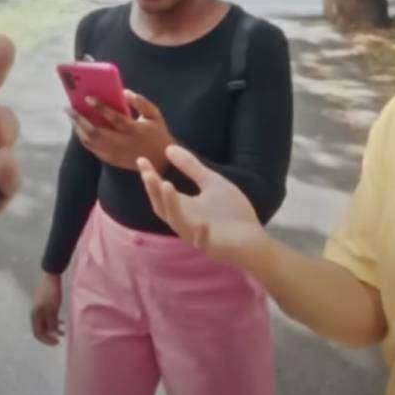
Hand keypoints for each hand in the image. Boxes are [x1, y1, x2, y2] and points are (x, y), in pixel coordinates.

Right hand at [30, 272, 63, 345]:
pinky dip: (55, 322)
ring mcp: (40, 310)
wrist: (51, 277)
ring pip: (46, 324)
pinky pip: (49, 318)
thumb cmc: (51, 294)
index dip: (46, 340)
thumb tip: (52, 335)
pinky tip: (62, 323)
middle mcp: (36, 314)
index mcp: (35, 316)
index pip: (38, 334)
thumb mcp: (52, 310)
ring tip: (63, 333)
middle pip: (41, 330)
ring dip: (53, 330)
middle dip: (50, 336)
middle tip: (59, 340)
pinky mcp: (45, 305)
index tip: (56, 342)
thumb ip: (51, 323)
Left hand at [68, 88, 172, 171]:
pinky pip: (92, 149)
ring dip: (78, 128)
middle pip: (96, 132)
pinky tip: (79, 127)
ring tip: (71, 116)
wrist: (160, 162)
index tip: (87, 97)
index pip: (115, 118)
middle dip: (80, 119)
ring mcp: (115, 154)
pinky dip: (83, 137)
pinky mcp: (110, 160)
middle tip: (69, 108)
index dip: (101, 108)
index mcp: (134, 130)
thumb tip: (124, 92)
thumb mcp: (155, 115)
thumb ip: (141, 102)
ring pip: (90, 142)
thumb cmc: (157, 134)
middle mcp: (122, 143)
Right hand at [138, 144, 267, 266]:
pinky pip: (202, 242)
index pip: (160, 192)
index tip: (141, 159)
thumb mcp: (211, 182)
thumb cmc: (231, 211)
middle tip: (148, 174)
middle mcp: (184, 221)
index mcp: (183, 207)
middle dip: (154, 191)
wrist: (253, 239)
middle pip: (162, 208)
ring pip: (177, 222)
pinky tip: (203, 224)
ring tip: (166, 185)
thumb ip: (191, 167)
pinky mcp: (211, 246)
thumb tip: (168, 148)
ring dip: (171, 205)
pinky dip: (201, 234)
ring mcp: (196, 235)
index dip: (150, 177)